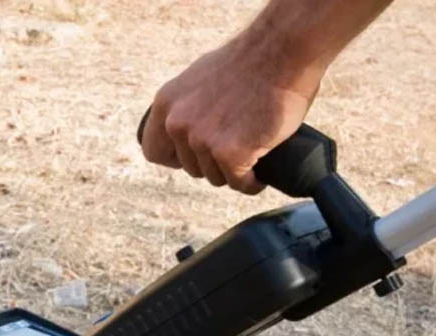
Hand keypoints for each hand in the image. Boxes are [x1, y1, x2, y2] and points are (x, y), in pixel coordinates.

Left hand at [141, 32, 322, 193]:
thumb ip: (186, 103)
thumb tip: (182, 125)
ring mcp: (202, 140)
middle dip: (211, 164)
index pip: (153, 151)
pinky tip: (259, 177)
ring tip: (251, 157)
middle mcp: (178, 123)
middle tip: (233, 153)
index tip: (193, 156)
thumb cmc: (249, 61)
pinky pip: (239, 183)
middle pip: (190, 167)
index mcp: (166, 104)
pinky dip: (251, 184)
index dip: (175, 158)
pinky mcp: (230, 153)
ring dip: (233, 173)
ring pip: (215, 177)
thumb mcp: (199, 77)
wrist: (282, 51)